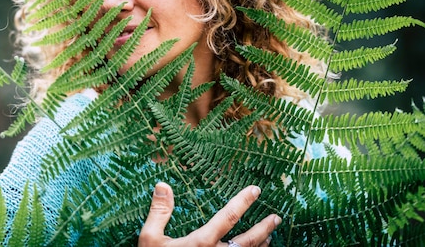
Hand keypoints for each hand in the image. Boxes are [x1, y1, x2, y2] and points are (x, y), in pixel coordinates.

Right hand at [139, 182, 280, 246]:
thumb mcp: (150, 239)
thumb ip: (159, 212)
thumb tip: (163, 185)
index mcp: (201, 242)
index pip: (228, 217)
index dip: (243, 201)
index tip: (255, 190)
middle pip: (248, 240)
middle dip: (264, 227)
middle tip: (275, 217)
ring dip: (262, 243)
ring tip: (270, 234)